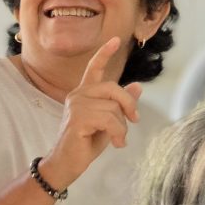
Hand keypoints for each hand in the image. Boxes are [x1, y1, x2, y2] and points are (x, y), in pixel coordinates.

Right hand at [42, 37, 141, 186]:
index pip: (94, 69)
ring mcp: (76, 105)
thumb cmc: (85, 143)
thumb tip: (137, 86)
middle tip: (134, 121)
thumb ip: (120, 105)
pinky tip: (115, 144)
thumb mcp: (109, 122)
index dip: (105, 54)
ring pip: (113, 107)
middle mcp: (77, 95)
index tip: (116, 40)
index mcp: (84, 93)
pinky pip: (109, 120)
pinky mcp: (78, 118)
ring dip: (122, 127)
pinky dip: (118, 133)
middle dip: (128, 105)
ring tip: (117, 139)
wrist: (66, 164)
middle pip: (112, 88)